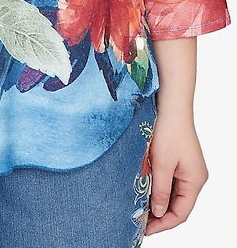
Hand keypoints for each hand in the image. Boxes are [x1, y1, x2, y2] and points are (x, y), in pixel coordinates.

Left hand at [145, 105, 208, 234]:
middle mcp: (194, 176)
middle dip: (159, 213)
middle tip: (139, 220)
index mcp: (195, 181)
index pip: (181, 212)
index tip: (145, 229)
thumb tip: (158, 212)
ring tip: (138, 207)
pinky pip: (169, 180)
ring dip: (157, 200)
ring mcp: (187, 167)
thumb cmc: (167, 130)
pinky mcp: (178, 159)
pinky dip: (158, 186)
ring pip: (172, 192)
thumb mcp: (161, 164)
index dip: (163, 223)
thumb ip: (160, 190)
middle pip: (178, 204)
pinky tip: (143, 188)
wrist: (170, 103)